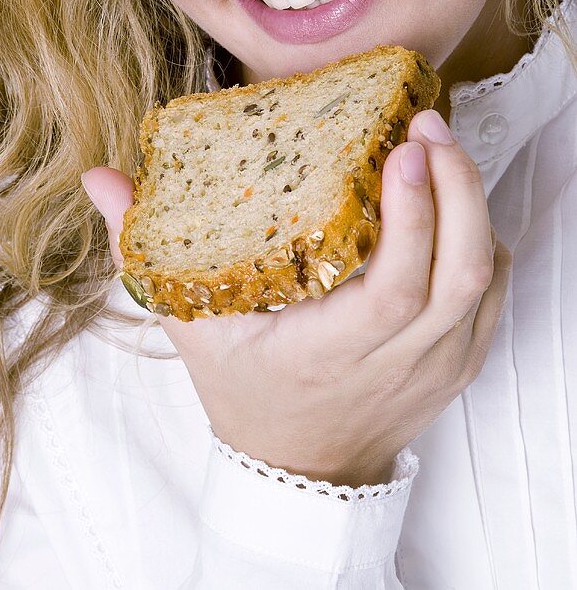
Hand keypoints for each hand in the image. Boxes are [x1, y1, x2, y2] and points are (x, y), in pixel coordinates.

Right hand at [81, 108, 511, 487]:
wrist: (302, 467)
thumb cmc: (247, 392)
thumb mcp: (193, 326)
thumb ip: (143, 252)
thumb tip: (101, 179)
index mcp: (332, 354)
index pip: (392, 290)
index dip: (410, 218)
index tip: (401, 152)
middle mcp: (397, 364)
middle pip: (459, 274)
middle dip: (455, 187)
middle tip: (427, 125)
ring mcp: (439, 366)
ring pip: (485, 278)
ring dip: (473, 203)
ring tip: (441, 146)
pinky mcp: (461, 360)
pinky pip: (493, 292)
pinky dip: (483, 237)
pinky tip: (455, 198)